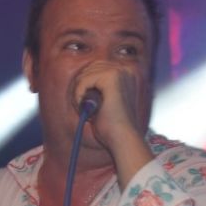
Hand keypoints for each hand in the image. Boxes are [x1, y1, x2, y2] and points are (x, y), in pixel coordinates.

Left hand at [71, 60, 152, 186]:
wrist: (122, 138)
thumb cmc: (113, 126)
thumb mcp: (104, 101)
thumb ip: (97, 88)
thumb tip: (79, 79)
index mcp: (127, 74)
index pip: (98, 67)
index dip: (86, 83)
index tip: (85, 102)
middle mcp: (126, 69)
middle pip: (91, 67)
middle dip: (81, 85)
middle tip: (81, 106)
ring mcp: (120, 71)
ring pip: (86, 74)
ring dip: (79, 91)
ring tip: (82, 108)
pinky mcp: (111, 77)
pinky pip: (84, 80)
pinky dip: (78, 94)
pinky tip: (83, 108)